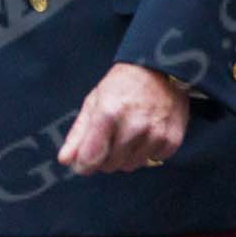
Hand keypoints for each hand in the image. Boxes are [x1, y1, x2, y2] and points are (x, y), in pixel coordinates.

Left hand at [58, 63, 188, 174]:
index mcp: (108, 113)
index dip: (83, 164)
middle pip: (110, 165)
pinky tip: (145, 133)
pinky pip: (151, 161)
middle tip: (109, 137)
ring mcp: (155, 134)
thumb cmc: (121, 86)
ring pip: (130, 166)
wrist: (160, 70)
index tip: (83, 162)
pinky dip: (145, 152)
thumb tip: (64, 161)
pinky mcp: (171, 140)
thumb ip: (78, 134)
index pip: (91, 157)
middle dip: (105, 157)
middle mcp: (133, 126)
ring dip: (125, 156)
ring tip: (127, 133)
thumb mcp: (94, 102)